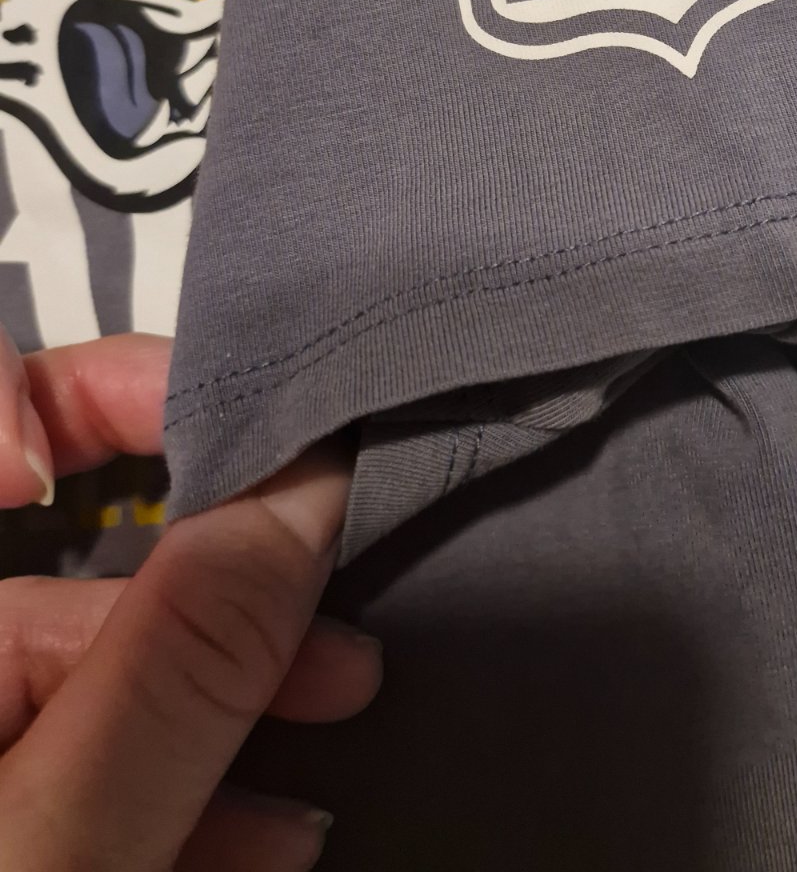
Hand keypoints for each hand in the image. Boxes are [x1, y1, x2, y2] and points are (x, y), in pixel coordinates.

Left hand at [0, 328, 380, 870]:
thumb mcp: (67, 833)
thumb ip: (179, 667)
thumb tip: (307, 491)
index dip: (63, 389)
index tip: (184, 429)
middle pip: (76, 553)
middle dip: (219, 566)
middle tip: (333, 579)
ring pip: (112, 670)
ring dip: (239, 687)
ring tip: (344, 707)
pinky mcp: (32, 826)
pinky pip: (106, 765)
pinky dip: (199, 784)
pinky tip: (277, 824)